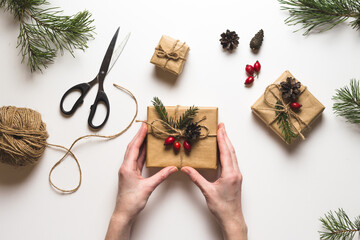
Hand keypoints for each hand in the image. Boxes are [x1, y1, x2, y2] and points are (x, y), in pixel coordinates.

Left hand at [106, 123, 177, 239]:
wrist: (124, 213)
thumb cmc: (132, 201)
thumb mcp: (148, 187)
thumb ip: (161, 176)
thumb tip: (172, 168)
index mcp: (127, 167)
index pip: (134, 148)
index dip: (140, 136)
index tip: (145, 127)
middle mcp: (125, 167)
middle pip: (132, 147)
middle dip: (139, 136)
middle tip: (146, 127)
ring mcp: (127, 170)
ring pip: (134, 153)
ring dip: (140, 144)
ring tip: (147, 135)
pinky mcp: (130, 175)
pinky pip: (136, 160)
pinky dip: (141, 153)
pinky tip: (146, 150)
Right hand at [181, 123, 246, 239]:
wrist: (232, 218)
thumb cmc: (221, 207)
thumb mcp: (207, 191)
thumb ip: (196, 178)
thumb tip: (186, 168)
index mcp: (230, 174)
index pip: (226, 152)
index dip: (222, 139)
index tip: (220, 128)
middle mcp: (236, 173)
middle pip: (231, 151)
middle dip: (226, 137)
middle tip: (221, 126)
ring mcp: (237, 175)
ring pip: (233, 155)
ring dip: (227, 144)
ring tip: (222, 135)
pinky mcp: (236, 178)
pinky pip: (232, 161)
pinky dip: (228, 152)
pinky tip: (224, 151)